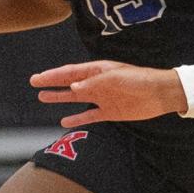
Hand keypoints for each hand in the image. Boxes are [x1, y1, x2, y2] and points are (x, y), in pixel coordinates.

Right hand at [30, 60, 187, 126]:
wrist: (159, 94)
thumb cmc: (138, 80)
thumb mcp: (114, 79)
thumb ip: (93, 84)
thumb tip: (72, 89)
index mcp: (97, 71)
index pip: (70, 73)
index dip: (53, 75)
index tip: (37, 78)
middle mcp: (97, 83)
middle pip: (69, 83)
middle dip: (52, 83)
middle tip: (34, 84)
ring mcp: (102, 98)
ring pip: (76, 99)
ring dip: (60, 98)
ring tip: (43, 98)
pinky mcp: (110, 112)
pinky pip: (89, 115)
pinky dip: (77, 118)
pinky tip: (65, 121)